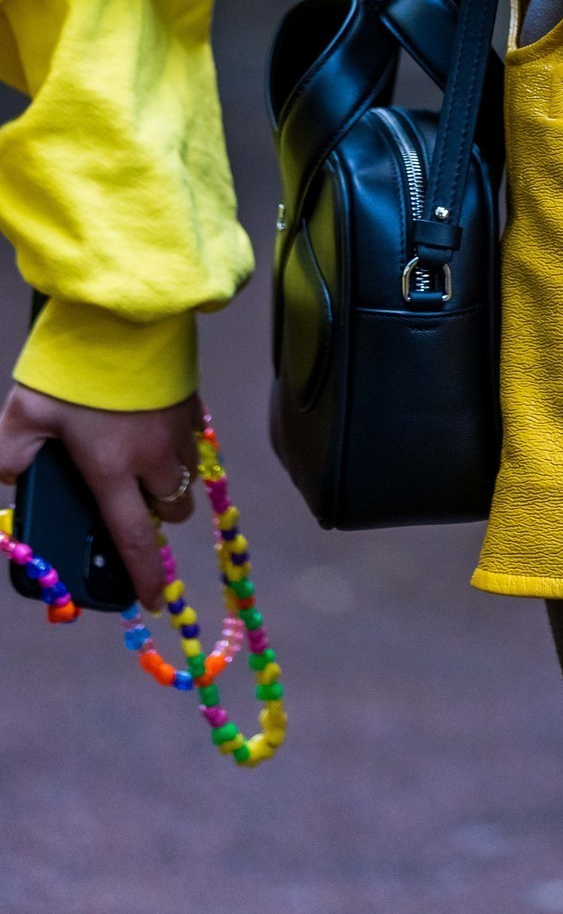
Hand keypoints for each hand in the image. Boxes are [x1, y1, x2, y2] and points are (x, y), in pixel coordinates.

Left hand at [0, 382, 200, 610]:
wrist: (124, 313)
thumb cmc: (75, 370)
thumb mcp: (25, 412)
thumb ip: (13, 453)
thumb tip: (11, 476)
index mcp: (113, 471)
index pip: (134, 539)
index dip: (145, 575)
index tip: (153, 600)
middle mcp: (154, 459)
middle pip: (172, 510)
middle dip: (156, 515)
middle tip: (130, 498)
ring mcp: (179, 429)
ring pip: (187, 475)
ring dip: (170, 480)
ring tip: (144, 462)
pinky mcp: (193, 401)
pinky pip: (194, 438)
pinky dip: (179, 445)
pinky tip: (155, 426)